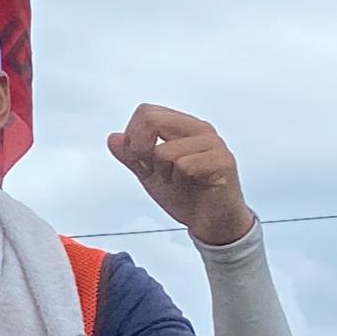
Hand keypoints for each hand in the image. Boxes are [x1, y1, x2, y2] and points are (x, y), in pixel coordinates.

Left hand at [110, 106, 253, 246]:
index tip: (141, 160)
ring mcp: (212, 143)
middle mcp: (199, 129)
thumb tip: (114, 138)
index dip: (133, 138)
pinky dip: (180, 181)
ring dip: (164, 174)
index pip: (146, 112)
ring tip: (179, 182)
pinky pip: (184, 165)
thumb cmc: (187, 197)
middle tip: (152, 170)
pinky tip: (192, 186)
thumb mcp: (150, 175)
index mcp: (182, 127)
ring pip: (164, 151)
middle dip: (141, 151)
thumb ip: (132, 157)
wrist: (211, 223)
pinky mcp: (222, 161)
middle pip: (152, 120)